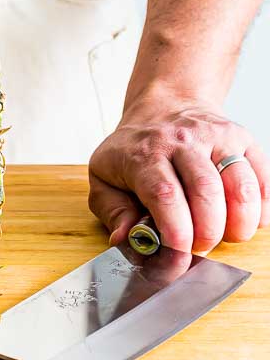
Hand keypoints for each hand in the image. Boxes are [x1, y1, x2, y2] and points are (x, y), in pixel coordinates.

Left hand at [88, 94, 269, 253]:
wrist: (163, 106)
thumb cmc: (135, 149)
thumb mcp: (104, 176)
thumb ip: (112, 211)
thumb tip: (124, 239)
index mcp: (144, 152)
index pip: (164, 194)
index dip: (176, 231)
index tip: (179, 253)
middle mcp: (182, 140)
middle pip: (206, 191)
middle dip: (208, 232)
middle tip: (200, 247)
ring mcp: (215, 136)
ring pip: (240, 185)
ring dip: (239, 222)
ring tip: (226, 234)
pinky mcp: (240, 138)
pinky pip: (261, 177)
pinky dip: (260, 208)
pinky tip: (244, 219)